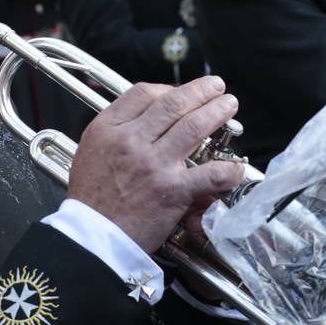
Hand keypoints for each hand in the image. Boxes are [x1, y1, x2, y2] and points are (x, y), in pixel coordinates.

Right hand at [68, 76, 244, 254]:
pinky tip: (235, 167)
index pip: (143, 93)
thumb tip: (144, 116)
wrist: (92, 237)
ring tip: (229, 105)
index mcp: (108, 129)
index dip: (168, 88)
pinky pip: (210, 173)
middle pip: (173, 103)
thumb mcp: (90, 151)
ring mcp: (154, 164)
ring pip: (194, 127)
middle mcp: (131, 141)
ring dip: (217, 113)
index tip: (180, 92)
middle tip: (216, 87)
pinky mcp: (172, 190)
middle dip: (201, 91)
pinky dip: (227, 169)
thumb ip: (115, 130)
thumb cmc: (91, 199)